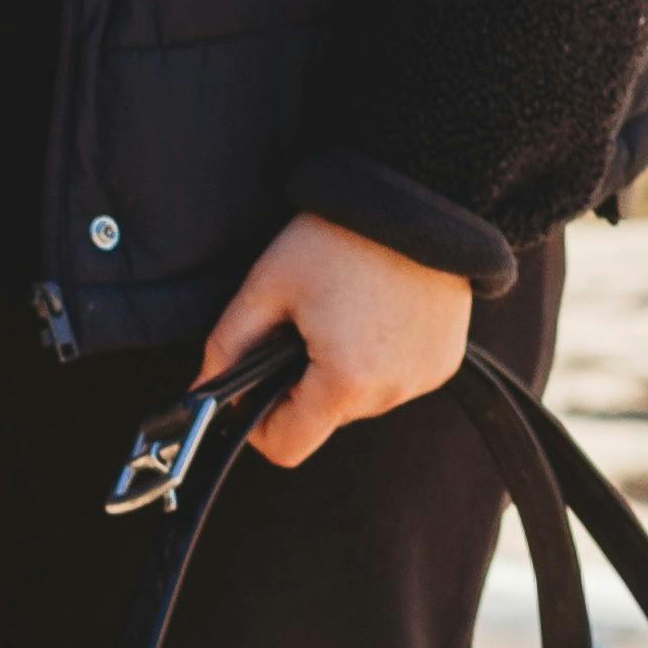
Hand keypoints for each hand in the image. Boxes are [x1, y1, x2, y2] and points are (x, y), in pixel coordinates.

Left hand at [198, 214, 475, 469]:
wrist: (414, 201)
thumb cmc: (335, 241)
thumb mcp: (266, 288)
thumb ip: (228, 345)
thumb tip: (202, 391)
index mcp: (345, 382)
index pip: (288, 446)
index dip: (257, 426)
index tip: (248, 390)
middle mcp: (392, 392)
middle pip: (323, 417)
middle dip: (298, 384)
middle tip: (294, 326)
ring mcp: (425, 380)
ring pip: (358, 397)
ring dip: (337, 369)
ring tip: (335, 311)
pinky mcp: (445, 363)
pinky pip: (393, 378)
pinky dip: (373, 357)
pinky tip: (369, 311)